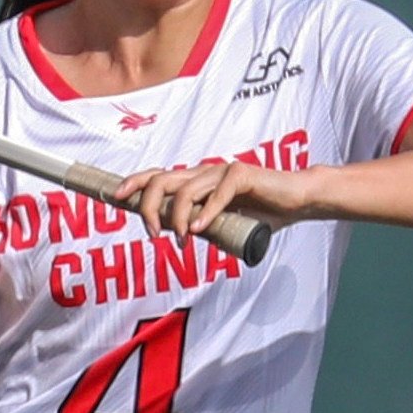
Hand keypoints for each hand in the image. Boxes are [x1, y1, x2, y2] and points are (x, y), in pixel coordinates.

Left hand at [116, 157, 315, 241]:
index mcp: (197, 180)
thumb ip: (203, 225)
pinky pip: (216, 195)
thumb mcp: (225, 223)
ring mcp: (222, 171)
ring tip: (181, 241)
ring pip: (185, 190)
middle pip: (162, 180)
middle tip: (151, 234)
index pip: (158, 176)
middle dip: (147, 206)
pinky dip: (205, 214)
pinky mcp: (242, 175)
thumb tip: (182, 235)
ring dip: (177, 219)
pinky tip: (198, 231)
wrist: (297, 200)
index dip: (134, 183)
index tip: (116, 197)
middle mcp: (205, 172)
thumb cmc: (262, 212)